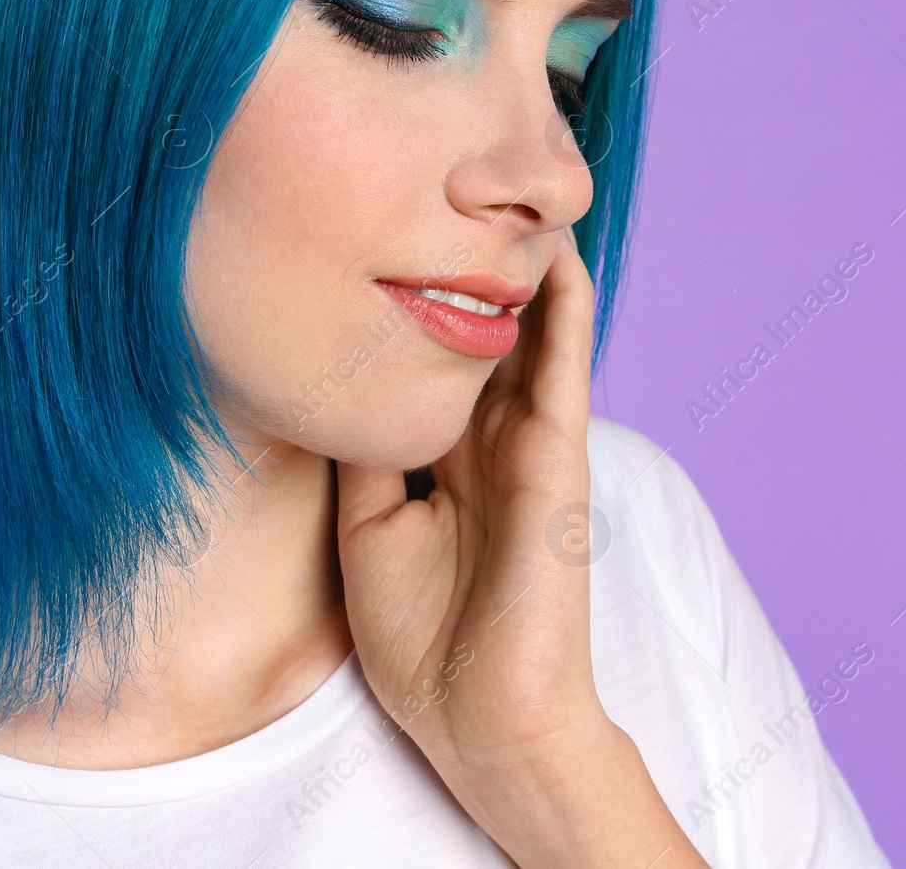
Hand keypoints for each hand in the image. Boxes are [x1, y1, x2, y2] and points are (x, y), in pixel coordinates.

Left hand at [336, 226, 599, 765]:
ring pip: (533, 339)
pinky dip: (565, 315)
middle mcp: (490, 444)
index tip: (382, 235)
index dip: (417, 301)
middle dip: (472, 268)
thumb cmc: (426, 644)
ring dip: (526, 272)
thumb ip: (367, 456)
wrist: (482, 719)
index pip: (436, 362)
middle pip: (485, 334)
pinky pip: (566, 374)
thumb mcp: (369, 532)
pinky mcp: (560, 464)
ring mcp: (530, 450)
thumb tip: (340, 390)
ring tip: (512, 196)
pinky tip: (559, 260)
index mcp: (446, 462)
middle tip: (452, 185)